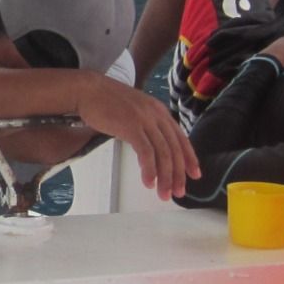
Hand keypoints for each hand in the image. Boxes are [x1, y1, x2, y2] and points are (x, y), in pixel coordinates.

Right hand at [73, 74, 199, 200]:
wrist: (88, 90)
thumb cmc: (106, 102)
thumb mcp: (135, 110)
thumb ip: (146, 125)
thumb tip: (151, 147)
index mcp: (160, 111)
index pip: (180, 137)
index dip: (189, 157)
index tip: (194, 175)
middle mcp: (156, 115)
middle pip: (174, 148)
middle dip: (178, 173)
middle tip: (178, 192)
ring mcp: (145, 120)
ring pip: (162, 153)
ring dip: (165, 177)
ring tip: (163, 193)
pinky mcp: (132, 126)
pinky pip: (146, 152)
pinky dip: (149, 169)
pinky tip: (148, 182)